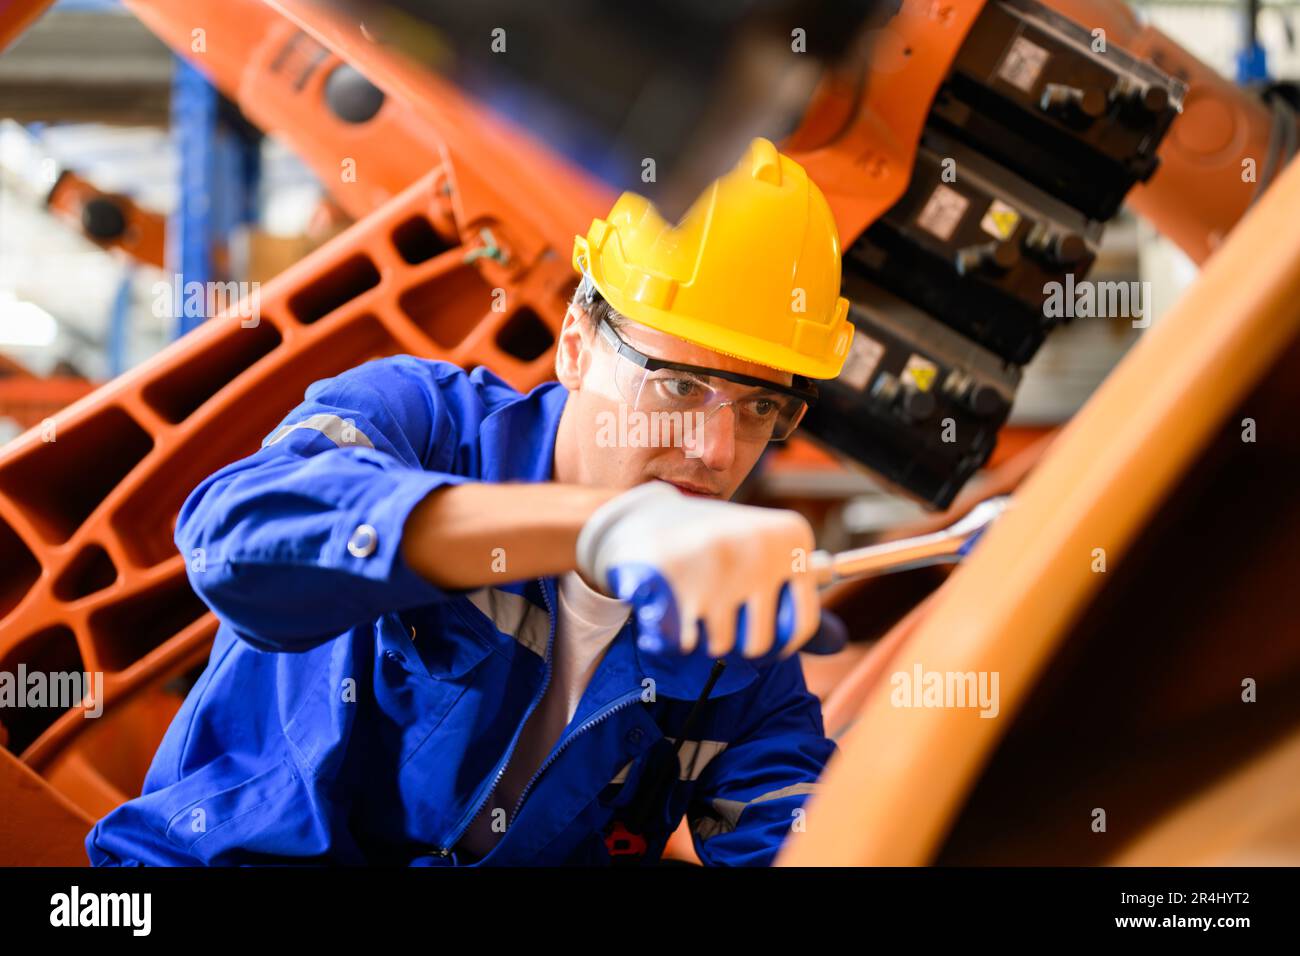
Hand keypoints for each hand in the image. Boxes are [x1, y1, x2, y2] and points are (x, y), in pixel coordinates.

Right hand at [575, 481, 820, 657]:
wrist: (640, 515)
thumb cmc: (710, 545)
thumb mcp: (760, 557)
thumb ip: (794, 599)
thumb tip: (839, 643)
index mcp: (791, 534)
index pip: (800, 624)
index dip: (778, 644)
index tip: (757, 637)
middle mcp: (760, 545)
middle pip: (758, 644)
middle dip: (733, 640)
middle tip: (714, 611)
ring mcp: (718, 560)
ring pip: (720, 645)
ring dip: (700, 636)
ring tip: (690, 600)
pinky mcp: (675, 576)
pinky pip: (681, 641)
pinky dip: (670, 635)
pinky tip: (666, 603)